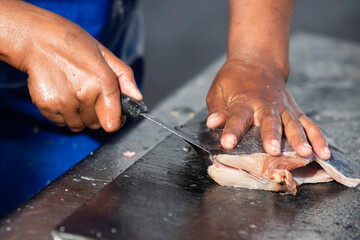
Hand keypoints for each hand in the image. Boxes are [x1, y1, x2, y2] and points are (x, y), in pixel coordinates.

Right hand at [1, 1, 141, 131]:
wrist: (37, 39)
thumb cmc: (74, 44)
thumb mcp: (106, 55)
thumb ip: (125, 78)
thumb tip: (137, 99)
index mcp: (103, 82)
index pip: (113, 123)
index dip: (115, 120)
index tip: (112, 114)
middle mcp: (84, 95)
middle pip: (96, 125)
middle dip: (96, 114)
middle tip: (88, 94)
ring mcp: (64, 102)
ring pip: (78, 125)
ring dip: (78, 115)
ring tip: (73, 92)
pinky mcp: (47, 105)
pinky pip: (60, 121)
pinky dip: (62, 113)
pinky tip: (61, 93)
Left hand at [206, 58, 330, 159]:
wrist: (257, 61)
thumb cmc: (234, 79)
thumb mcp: (218, 90)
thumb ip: (217, 108)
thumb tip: (212, 123)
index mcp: (244, 101)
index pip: (237, 118)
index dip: (232, 131)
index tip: (227, 143)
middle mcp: (266, 105)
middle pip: (269, 121)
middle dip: (271, 136)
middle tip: (273, 151)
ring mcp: (283, 108)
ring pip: (293, 124)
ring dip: (299, 139)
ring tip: (305, 153)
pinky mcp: (294, 110)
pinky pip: (308, 124)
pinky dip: (317, 138)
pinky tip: (323, 152)